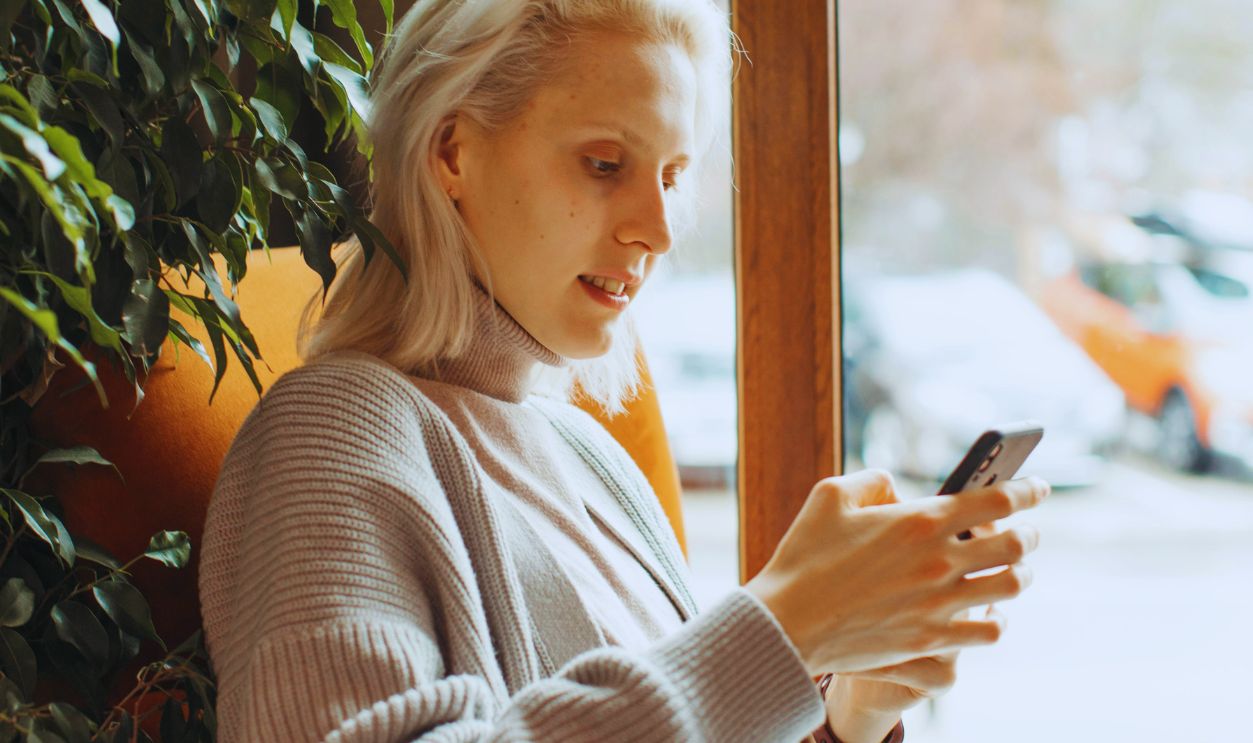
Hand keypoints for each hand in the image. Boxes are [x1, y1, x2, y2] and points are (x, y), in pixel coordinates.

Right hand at [745, 470, 1046, 674]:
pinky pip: (990, 631)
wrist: (788, 622)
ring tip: (1014, 572)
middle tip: (1027, 533)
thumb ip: (873, 480)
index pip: (999, 499)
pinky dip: (997, 620)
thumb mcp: (830, 495)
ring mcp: (940, 603)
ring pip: (1012, 586)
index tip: (1038, 488)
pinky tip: (987, 614)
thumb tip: (898, 488)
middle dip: (1030, 534)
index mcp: (920, 520)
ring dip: (1020, 575)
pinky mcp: (931, 639)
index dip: (1028, 490)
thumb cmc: (804, 556)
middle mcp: (940, 560)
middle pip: (1018, 544)